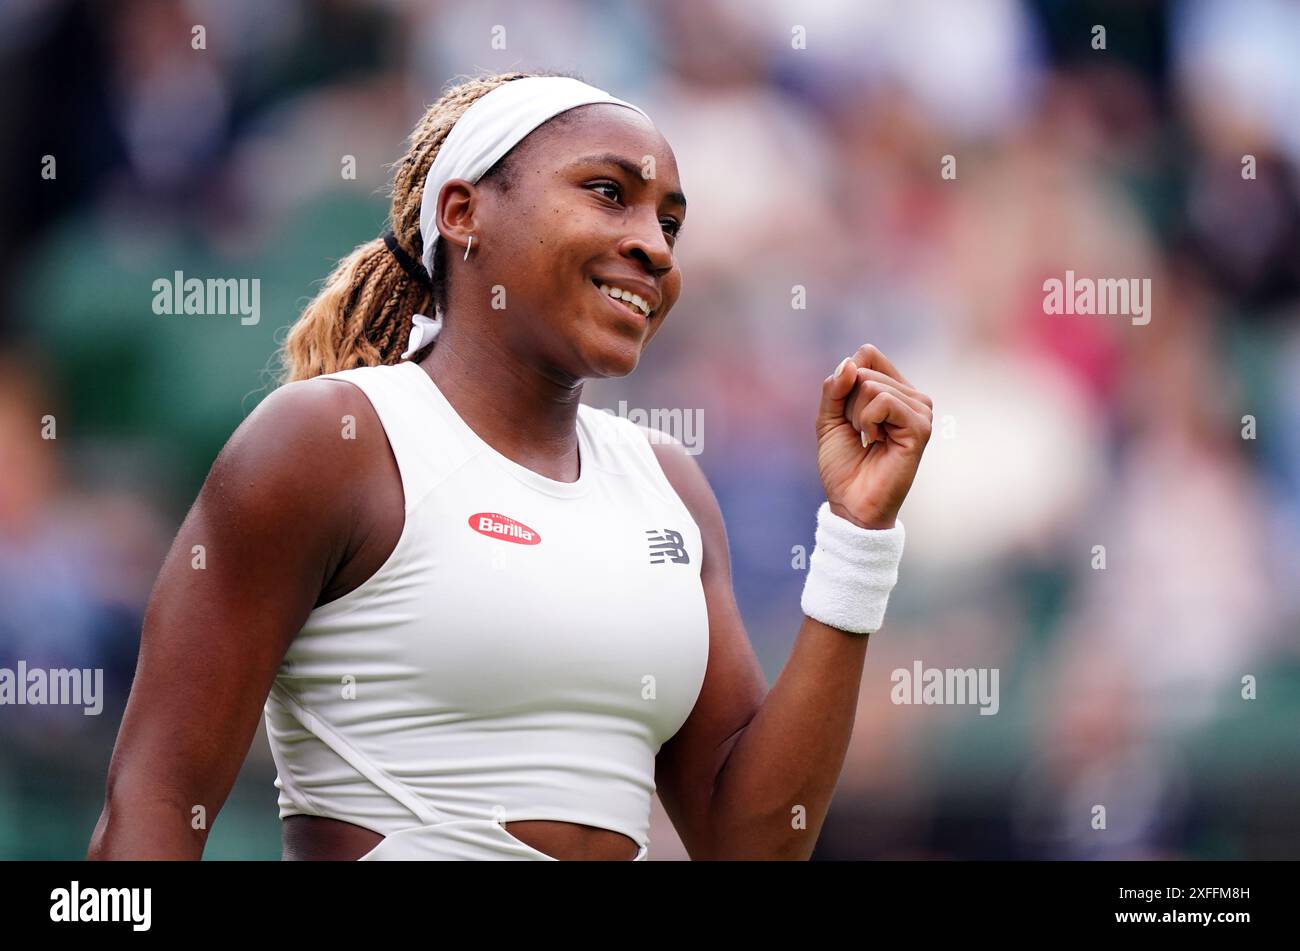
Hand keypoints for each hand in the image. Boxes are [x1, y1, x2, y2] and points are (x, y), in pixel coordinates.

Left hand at [815, 344, 932, 528]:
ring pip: (871, 385)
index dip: (845, 381)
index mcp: (894, 390)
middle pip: (865, 369)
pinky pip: (882, 401)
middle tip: (860, 434)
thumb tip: (850, 363)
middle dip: (848, 404)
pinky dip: (867, 422)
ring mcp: (920, 411)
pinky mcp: (921, 427)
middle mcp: (912, 397)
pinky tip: (875, 442)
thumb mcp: (829, 418)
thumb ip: (834, 387)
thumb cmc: (844, 465)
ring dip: (856, 416)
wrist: (851, 503)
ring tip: (868, 440)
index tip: (848, 414)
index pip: (868, 354)